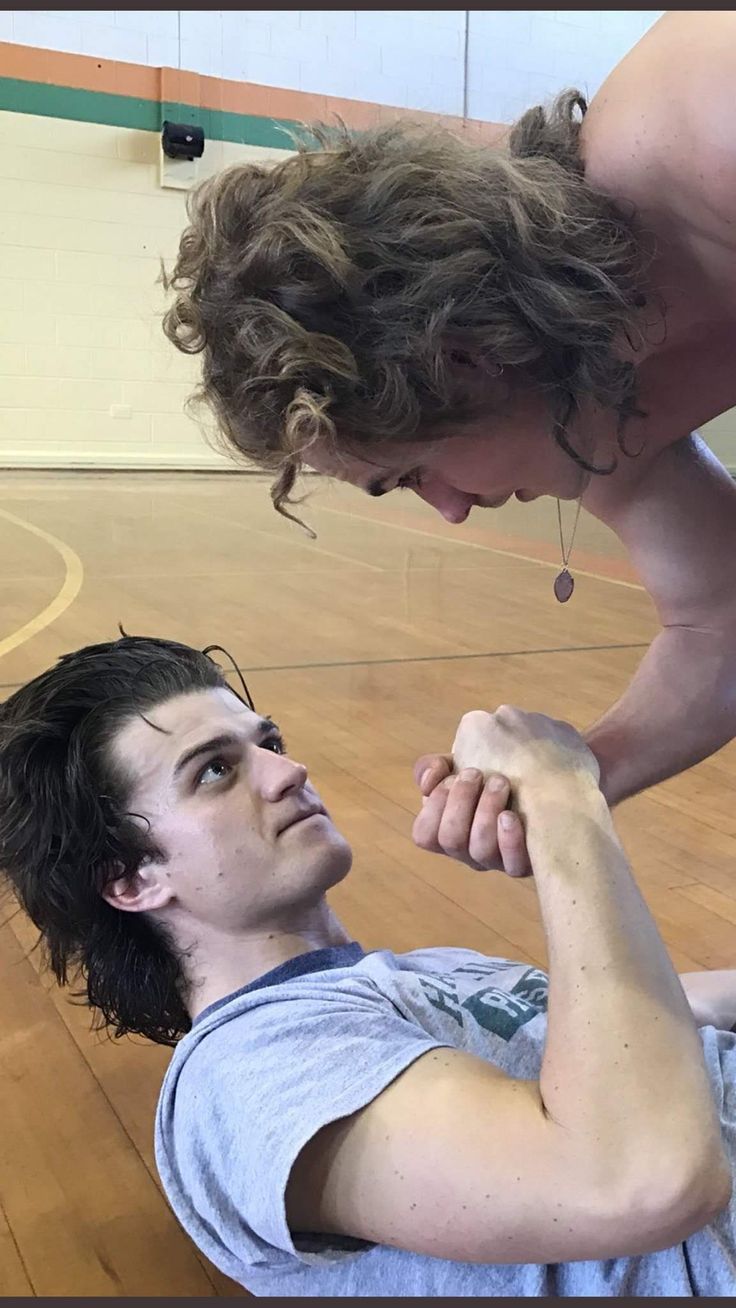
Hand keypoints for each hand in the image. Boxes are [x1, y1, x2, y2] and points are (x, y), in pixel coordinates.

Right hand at [412, 708, 599, 874]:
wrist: (566, 766)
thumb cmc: (514, 761)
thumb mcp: (473, 752)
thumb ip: (439, 764)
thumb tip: (428, 780)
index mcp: (454, 825)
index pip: (424, 833)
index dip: (432, 806)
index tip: (453, 774)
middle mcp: (473, 847)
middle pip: (448, 839)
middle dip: (459, 801)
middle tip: (477, 773)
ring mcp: (503, 858)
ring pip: (477, 851)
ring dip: (485, 810)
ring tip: (503, 782)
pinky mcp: (533, 862)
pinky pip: (513, 864)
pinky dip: (509, 838)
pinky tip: (515, 814)